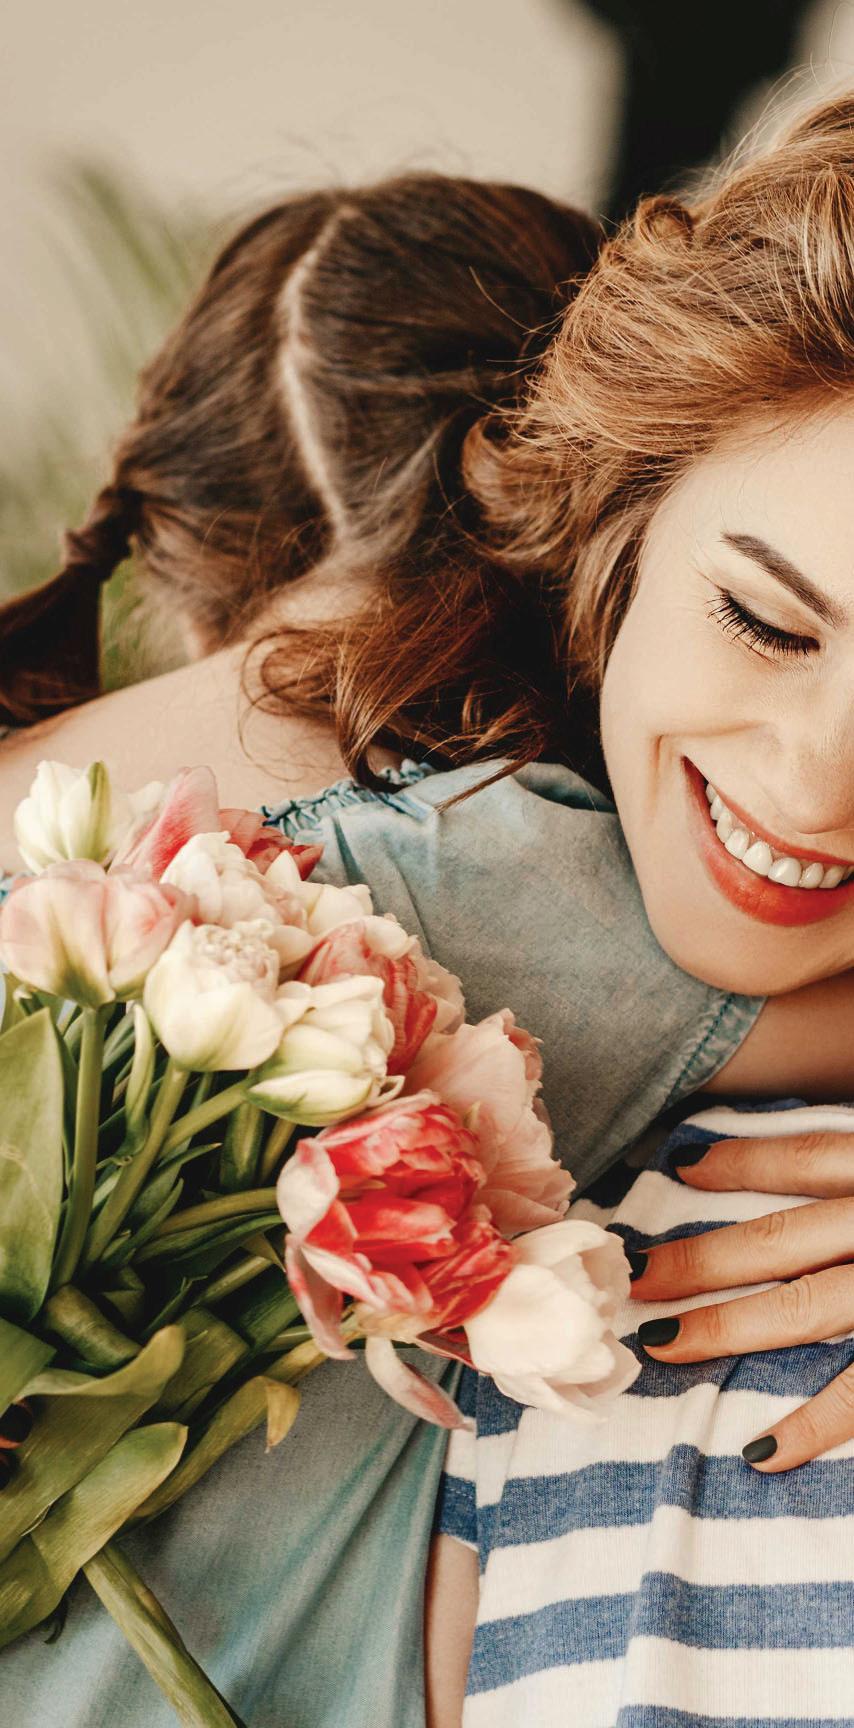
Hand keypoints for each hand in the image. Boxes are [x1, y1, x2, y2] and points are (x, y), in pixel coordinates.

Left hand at [627, 1131, 853, 1471]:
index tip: (680, 1167)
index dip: (740, 1163)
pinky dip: (812, 1426)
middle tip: (631, 1277)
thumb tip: (769, 1169)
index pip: (803, 1160)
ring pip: (802, 1309)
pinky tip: (760, 1455)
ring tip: (659, 1344)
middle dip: (698, 1260)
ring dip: (726, 1329)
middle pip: (778, 1239)